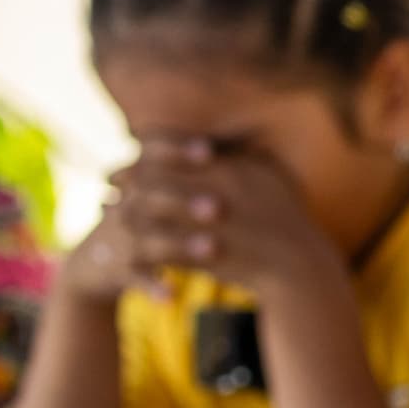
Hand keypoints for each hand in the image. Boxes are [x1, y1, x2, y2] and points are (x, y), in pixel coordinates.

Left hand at [95, 140, 341, 306]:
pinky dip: (142, 247)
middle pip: (158, 177)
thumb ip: (241, 156)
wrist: (301, 271)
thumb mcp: (267, 179)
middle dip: (128, 177)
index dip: (148, 148)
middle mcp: (221, 193)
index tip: (129, 150)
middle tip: (107, 178)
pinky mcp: (210, 259)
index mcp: (232, 170)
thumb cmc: (284, 223)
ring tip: (110, 212)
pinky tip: (128, 245)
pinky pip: (164, 250)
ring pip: (155, 214)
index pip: (177, 149)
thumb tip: (217, 137)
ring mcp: (215, 226)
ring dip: (128, 211)